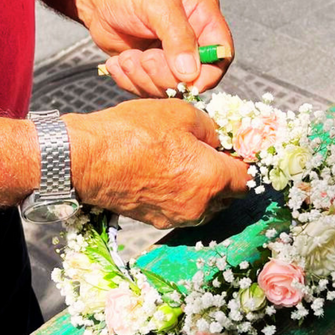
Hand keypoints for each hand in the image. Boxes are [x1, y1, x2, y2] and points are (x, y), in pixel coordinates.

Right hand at [62, 99, 247, 227]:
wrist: (87, 160)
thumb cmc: (133, 134)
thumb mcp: (182, 114)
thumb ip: (212, 129)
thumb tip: (220, 140)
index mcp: (212, 179)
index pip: (247, 178)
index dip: (246, 162)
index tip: (238, 151)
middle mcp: (200, 205)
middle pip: (230, 194)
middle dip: (228, 175)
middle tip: (214, 152)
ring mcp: (179, 217)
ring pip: (208, 204)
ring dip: (207, 187)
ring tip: (190, 163)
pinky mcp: (160, 221)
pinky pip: (186, 209)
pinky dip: (187, 195)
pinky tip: (171, 175)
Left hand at [79, 0, 233, 96]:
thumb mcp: (157, 5)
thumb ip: (178, 37)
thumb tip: (191, 73)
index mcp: (205, 17)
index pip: (221, 55)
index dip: (207, 74)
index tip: (185, 79)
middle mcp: (194, 40)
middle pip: (196, 78)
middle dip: (166, 75)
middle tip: (144, 58)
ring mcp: (173, 59)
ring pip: (171, 89)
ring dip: (145, 78)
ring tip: (128, 57)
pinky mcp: (154, 72)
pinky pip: (150, 91)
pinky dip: (132, 81)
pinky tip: (121, 62)